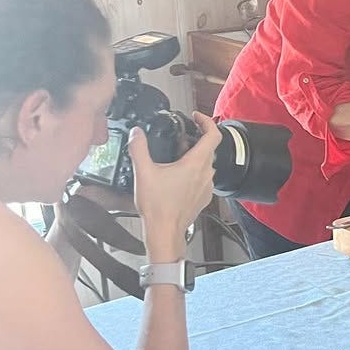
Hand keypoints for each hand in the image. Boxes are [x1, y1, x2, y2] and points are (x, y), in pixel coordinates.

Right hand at [130, 113, 220, 259]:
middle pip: (209, 148)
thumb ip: (139, 148)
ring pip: (206, 164)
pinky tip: (177, 177)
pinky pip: (203, 178)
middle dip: (195, 138)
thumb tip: (136, 133)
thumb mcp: (143, 172)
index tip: (196, 117)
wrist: (165, 232)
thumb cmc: (158, 207)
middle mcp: (206, 174)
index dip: (206, 121)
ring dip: (194, 156)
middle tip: (180, 137)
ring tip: (175, 157)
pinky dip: (194, 172)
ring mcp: (207, 187)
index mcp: (196, 164)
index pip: (213, 135)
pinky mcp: (203, 197)